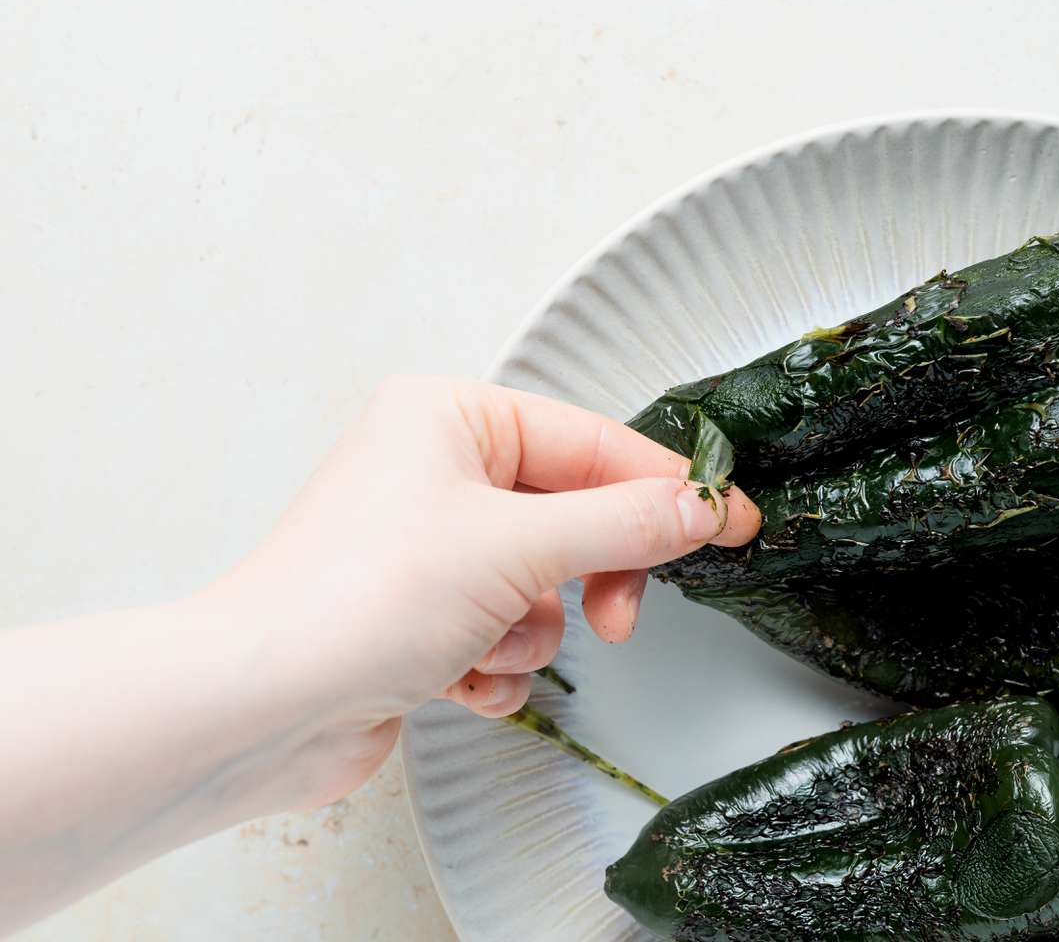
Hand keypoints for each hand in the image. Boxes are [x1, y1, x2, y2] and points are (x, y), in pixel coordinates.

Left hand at [211, 375, 759, 804]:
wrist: (257, 709)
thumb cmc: (356, 600)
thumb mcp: (517, 548)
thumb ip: (625, 524)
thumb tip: (702, 507)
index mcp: (451, 417)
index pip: (592, 442)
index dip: (667, 487)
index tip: (733, 520)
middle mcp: (438, 470)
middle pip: (574, 514)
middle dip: (590, 576)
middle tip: (614, 617)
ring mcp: (428, 543)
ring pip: (543, 583)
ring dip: (529, 631)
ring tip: (483, 647)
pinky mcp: (420, 612)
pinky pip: (505, 630)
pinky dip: (495, 664)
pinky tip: (451, 679)